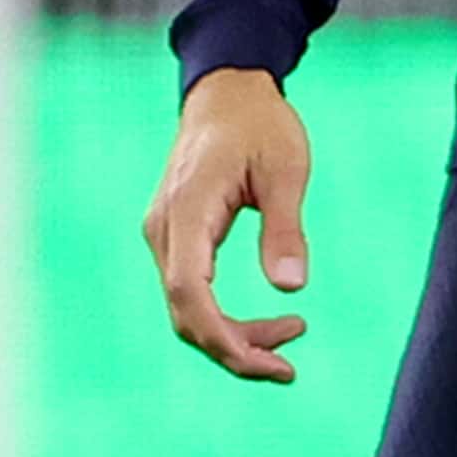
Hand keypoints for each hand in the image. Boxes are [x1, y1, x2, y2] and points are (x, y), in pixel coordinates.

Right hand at [142, 66, 312, 380]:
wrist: (227, 91)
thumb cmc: (260, 123)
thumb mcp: (287, 169)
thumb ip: (286, 228)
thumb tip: (292, 289)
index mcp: (188, 209)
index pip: (190, 293)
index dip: (224, 338)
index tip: (272, 362)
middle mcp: (164, 229)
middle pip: (186, 314)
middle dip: (235, 349)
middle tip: (290, 366)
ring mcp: (164, 235)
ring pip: (187, 309)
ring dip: (232, 336)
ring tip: (290, 337)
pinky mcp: (176, 238)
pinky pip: (192, 292)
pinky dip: (223, 318)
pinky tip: (263, 326)